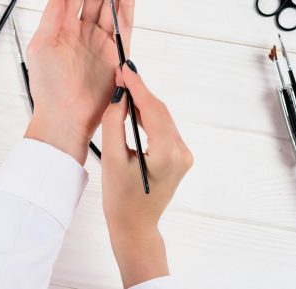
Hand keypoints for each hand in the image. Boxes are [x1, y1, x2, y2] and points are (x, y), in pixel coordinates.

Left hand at [24, 0, 133, 164]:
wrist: (65, 118)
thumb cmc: (48, 87)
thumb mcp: (41, 47)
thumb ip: (51, 18)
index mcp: (63, 26)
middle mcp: (83, 30)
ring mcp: (101, 40)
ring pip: (111, 5)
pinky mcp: (116, 52)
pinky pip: (123, 25)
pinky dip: (126, 6)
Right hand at [101, 64, 192, 287]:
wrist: (135, 227)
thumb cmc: (120, 199)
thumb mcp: (111, 159)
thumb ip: (115, 123)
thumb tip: (120, 95)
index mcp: (168, 154)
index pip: (153, 110)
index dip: (137, 86)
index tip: (124, 68)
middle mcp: (182, 152)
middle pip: (160, 112)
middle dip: (140, 92)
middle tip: (120, 74)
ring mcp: (184, 155)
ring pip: (162, 119)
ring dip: (144, 104)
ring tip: (123, 88)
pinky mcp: (180, 157)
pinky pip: (164, 130)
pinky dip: (149, 118)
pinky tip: (134, 109)